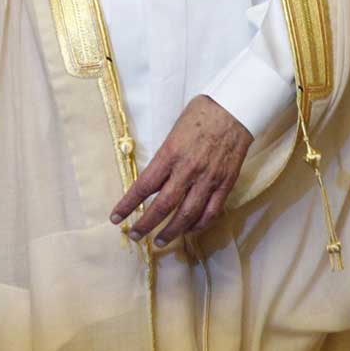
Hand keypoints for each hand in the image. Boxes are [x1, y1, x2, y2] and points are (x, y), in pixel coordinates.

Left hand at [109, 95, 251, 247]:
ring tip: (159, 241)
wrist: (234, 109)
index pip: (144, 186)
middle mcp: (188, 170)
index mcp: (171, 153)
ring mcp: (208, 179)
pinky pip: (211, 212)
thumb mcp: (173, 131)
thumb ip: (164, 157)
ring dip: (171, 231)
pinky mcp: (225, 184)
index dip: (128, 205)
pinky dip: (198, 225)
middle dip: (146, 224)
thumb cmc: (200, 114)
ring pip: (187, 215)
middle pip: (163, 206)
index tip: (116, 217)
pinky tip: (188, 230)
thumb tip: (154, 180)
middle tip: (134, 235)